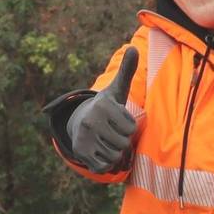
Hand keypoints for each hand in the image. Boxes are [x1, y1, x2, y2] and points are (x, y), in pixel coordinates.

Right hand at [67, 50, 139, 172]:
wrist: (80, 122)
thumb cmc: (106, 107)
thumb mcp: (116, 89)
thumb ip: (126, 70)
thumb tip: (133, 47)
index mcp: (103, 106)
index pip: (131, 128)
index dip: (128, 127)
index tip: (117, 119)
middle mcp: (91, 121)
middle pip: (124, 143)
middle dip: (121, 140)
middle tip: (111, 131)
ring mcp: (84, 138)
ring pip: (115, 156)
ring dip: (114, 152)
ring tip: (106, 141)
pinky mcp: (80, 153)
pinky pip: (104, 166)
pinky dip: (105, 163)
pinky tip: (100, 152)